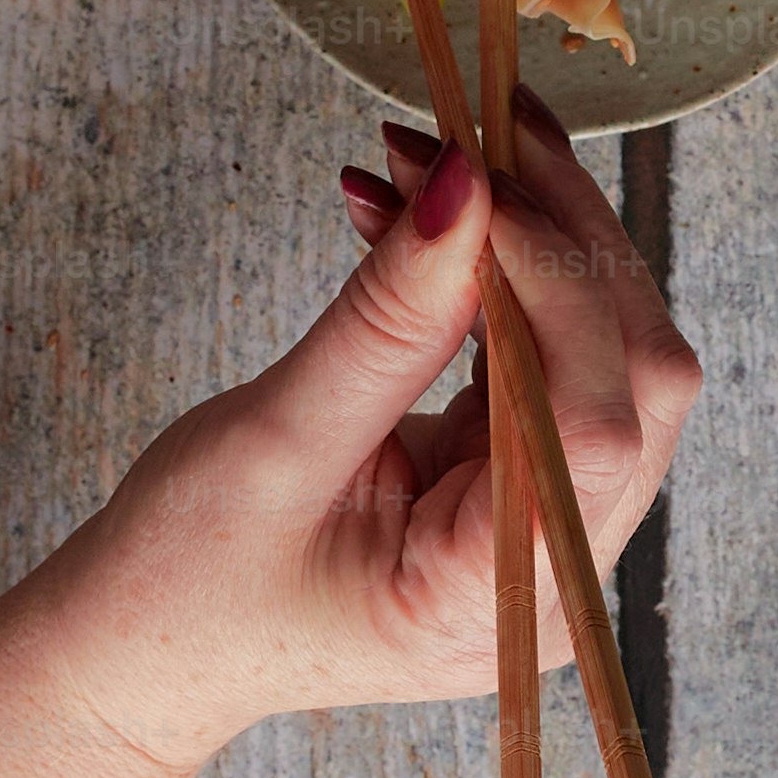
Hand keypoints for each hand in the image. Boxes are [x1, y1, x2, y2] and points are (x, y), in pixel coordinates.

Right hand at [0, 90, 698, 777]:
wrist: (143, 645)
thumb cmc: (187, 577)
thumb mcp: (275, 442)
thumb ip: (386, 319)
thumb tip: (468, 185)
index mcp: (500, 603)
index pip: (598, 422)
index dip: (559, 283)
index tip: (474, 175)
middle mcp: (556, 573)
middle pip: (633, 373)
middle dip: (554, 234)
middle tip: (454, 133)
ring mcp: (547, 523)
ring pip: (607, 345)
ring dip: (526, 234)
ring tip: (418, 156)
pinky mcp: (519, 473)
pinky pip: (548, 346)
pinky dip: (495, 267)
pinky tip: (417, 211)